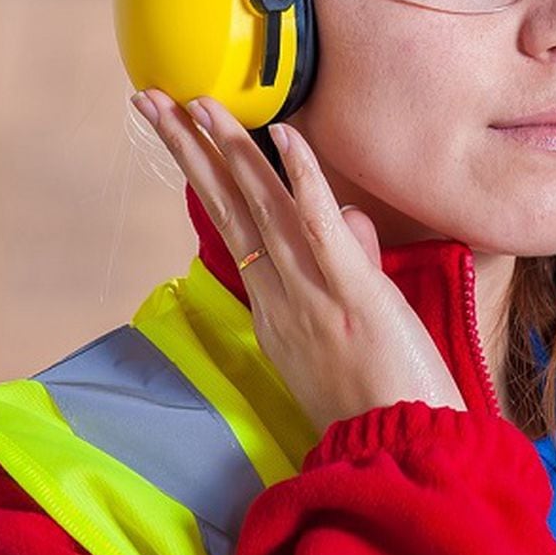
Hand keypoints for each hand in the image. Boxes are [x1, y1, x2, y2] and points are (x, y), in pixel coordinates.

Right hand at [130, 89, 465, 431]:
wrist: (402, 454)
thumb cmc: (381, 396)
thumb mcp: (349, 325)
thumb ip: (347, 263)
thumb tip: (349, 217)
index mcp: (273, 306)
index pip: (232, 225)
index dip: (204, 174)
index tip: (183, 132)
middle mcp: (279, 296)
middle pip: (228, 208)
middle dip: (188, 150)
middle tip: (152, 101)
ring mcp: (311, 295)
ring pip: (262, 209)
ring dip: (229, 149)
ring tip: (198, 103)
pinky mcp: (353, 294)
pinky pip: (322, 228)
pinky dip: (303, 178)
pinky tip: (283, 135)